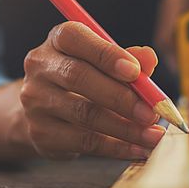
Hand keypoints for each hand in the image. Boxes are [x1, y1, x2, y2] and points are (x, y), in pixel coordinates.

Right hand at [18, 21, 165, 160]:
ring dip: (124, 128)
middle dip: (120, 97)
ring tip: (152, 135)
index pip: (74, 38)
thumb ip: (128, 59)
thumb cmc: (84, 79)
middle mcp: (40, 67)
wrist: (46, 112)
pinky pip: (83, 142)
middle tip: (151, 113)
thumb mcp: (103, 63)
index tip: (135, 72)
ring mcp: (35, 101)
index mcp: (57, 40)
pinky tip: (138, 149)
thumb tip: (149, 59)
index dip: (105, 54)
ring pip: (83, 114)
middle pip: (78, 77)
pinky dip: (115, 147)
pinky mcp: (40, 132)